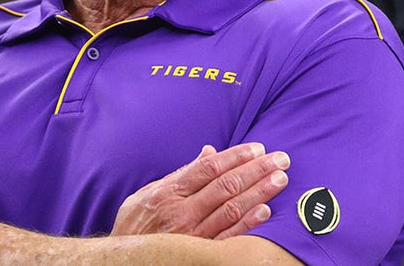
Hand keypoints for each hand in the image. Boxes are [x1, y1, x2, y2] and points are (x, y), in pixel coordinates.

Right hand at [112, 142, 289, 238]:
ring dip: (259, 193)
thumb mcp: (150, 193)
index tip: (258, 148)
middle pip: (225, 186)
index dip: (236, 156)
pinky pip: (228, 237)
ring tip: (279, 180)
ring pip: (232, 210)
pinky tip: (266, 212)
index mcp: (169, 191)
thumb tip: (208, 152)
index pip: (209, 168)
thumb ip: (182, 173)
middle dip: (256, 170)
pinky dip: (248, 224)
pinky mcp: (200, 253)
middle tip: (280, 160)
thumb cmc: (137, 223)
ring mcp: (191, 235)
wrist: (123, 260)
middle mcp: (181, 212)